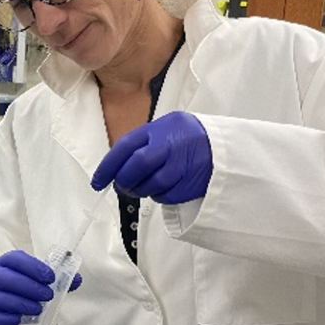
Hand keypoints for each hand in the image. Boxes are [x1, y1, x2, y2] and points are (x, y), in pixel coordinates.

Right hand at [0, 250, 81, 324]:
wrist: (16, 317)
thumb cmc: (28, 294)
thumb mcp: (44, 284)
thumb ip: (60, 281)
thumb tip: (76, 279)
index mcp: (5, 264)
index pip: (13, 259)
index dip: (31, 266)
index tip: (50, 277)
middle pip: (0, 277)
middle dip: (26, 285)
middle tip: (47, 295)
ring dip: (17, 303)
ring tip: (38, 309)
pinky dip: (4, 318)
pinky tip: (20, 319)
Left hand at [91, 111, 213, 203]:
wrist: (226, 148)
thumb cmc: (191, 138)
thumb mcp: (168, 128)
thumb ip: (145, 143)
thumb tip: (118, 166)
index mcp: (161, 128)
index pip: (126, 147)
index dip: (108, 167)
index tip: (98, 182)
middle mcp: (171, 145)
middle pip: (137, 167)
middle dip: (124, 180)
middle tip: (121, 186)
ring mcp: (183, 166)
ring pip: (150, 185)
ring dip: (141, 190)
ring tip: (143, 187)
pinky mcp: (192, 184)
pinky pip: (166, 196)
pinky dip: (159, 196)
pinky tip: (163, 188)